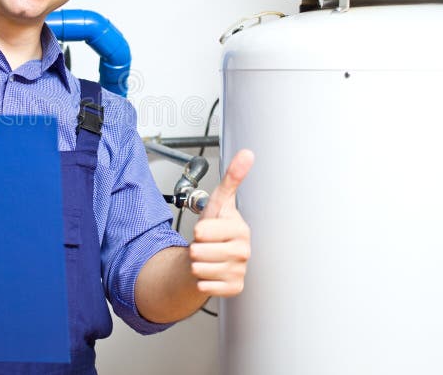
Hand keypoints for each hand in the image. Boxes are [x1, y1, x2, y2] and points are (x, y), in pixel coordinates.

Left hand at [189, 149, 253, 296]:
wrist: (210, 255)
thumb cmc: (214, 229)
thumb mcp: (218, 202)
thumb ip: (232, 179)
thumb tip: (247, 154)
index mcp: (240, 229)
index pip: (203, 232)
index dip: (198, 231)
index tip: (206, 229)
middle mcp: (244, 251)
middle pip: (200, 252)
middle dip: (195, 249)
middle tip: (205, 245)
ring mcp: (240, 271)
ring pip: (200, 269)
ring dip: (197, 264)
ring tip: (206, 257)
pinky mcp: (234, 288)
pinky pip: (205, 287)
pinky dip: (201, 281)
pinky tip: (209, 273)